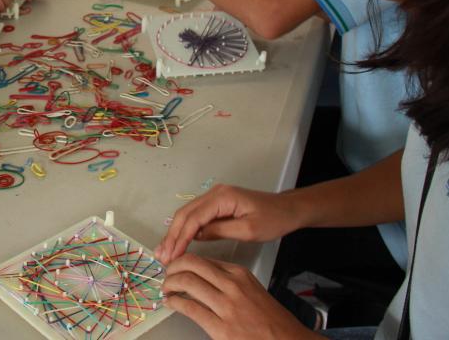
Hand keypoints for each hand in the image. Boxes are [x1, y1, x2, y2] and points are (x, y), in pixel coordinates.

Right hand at [156, 185, 302, 264]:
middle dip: (171, 235)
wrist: (288, 209)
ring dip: (175, 233)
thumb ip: (220, 231)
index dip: (180, 237)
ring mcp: (214, 197)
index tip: (172, 255)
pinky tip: (178, 242)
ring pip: (187, 214)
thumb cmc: (273, 219)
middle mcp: (214, 193)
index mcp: (222, 197)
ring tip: (164, 252)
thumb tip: (196, 236)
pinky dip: (185, 230)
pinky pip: (196, 216)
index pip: (194, 218)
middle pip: (185, 214)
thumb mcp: (248, 230)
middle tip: (161, 256)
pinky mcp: (216, 204)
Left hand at [163, 253, 317, 339]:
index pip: (202, 258)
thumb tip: (199, 276)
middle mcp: (232, 285)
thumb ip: (227, 280)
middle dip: (172, 266)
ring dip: (170, 283)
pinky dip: (174, 302)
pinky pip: (189, 307)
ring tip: (167, 288)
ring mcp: (227, 306)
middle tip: (166, 274)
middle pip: (191, 264)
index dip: (182, 260)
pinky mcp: (221, 328)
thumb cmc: (271, 320)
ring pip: (187, 281)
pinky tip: (171, 303)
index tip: (174, 265)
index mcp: (239, 274)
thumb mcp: (251, 289)